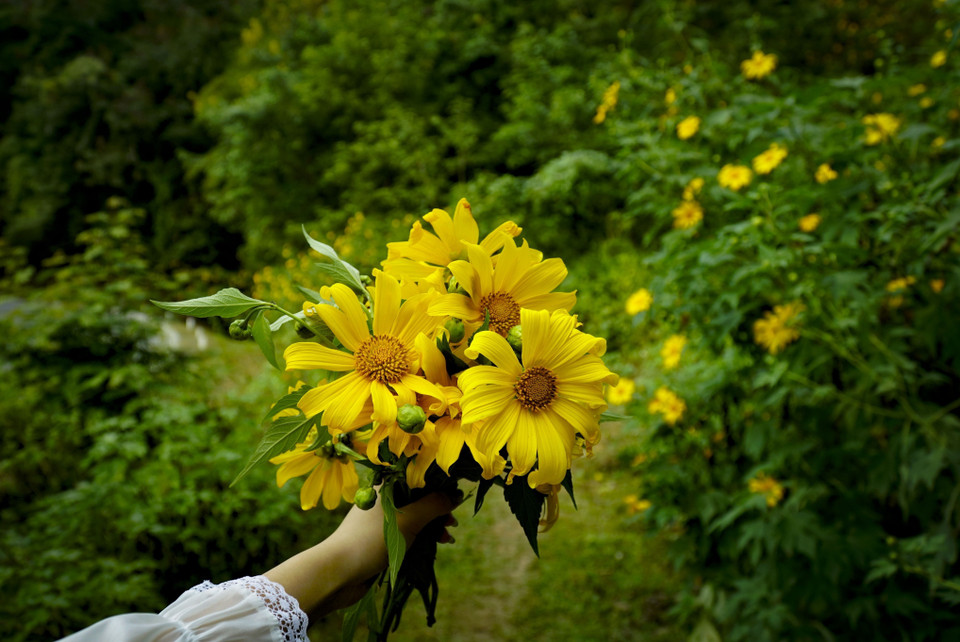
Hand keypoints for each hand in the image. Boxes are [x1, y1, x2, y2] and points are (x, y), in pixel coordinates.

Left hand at [264, 491, 457, 618]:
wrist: (338, 572)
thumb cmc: (372, 540)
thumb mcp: (409, 520)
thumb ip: (435, 505)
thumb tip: (456, 495)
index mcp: (385, 484)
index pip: (418, 475)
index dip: (440, 483)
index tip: (458, 492)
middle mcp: (383, 497)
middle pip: (419, 496)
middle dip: (439, 507)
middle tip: (453, 520)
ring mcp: (382, 518)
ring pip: (416, 515)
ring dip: (434, 523)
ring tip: (448, 535)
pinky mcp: (382, 538)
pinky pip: (409, 531)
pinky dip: (424, 535)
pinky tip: (437, 543)